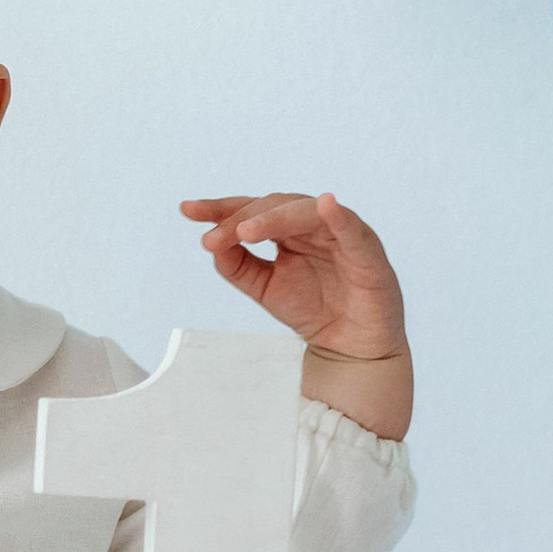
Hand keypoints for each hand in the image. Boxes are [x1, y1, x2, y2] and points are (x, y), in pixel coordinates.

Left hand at [178, 189, 410, 438]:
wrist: (349, 348)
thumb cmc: (312, 310)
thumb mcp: (263, 288)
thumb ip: (237, 267)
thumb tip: (211, 243)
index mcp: (288, 230)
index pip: (251, 211)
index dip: (220, 209)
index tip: (186, 210)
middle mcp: (312, 225)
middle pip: (273, 207)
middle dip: (240, 219)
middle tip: (212, 237)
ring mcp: (340, 234)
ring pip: (305, 212)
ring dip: (274, 218)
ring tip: (245, 232)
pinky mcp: (366, 250)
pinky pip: (352, 228)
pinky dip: (338, 215)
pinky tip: (325, 203)